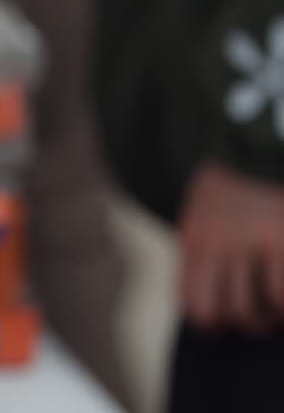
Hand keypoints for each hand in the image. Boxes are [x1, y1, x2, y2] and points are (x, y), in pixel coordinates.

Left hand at [180, 162, 283, 331]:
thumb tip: (208, 314)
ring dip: (268, 319)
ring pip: (255, 308)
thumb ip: (200, 260)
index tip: (223, 324)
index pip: (194, 303)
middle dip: (242, 323)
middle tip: (255, 318)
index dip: (210, 323)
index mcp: (195, 239)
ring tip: (273, 311)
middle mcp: (220, 241)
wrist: (253, 146)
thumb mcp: (200, 220)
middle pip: (225, 312)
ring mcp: (256, 239)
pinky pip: (282, 293)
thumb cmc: (229, 193)